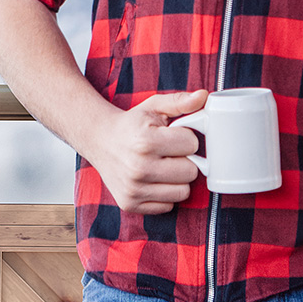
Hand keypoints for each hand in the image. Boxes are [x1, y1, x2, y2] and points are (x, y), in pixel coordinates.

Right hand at [86, 89, 206, 213]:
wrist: (99, 140)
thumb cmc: (132, 124)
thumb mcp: (154, 106)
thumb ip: (180, 101)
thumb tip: (204, 96)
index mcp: (145, 141)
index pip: (192, 145)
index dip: (186, 138)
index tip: (173, 136)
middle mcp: (138, 167)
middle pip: (190, 172)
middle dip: (185, 160)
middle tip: (169, 153)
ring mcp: (133, 189)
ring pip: (182, 192)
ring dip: (178, 179)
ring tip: (163, 166)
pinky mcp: (129, 204)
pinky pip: (168, 206)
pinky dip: (166, 194)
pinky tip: (154, 180)